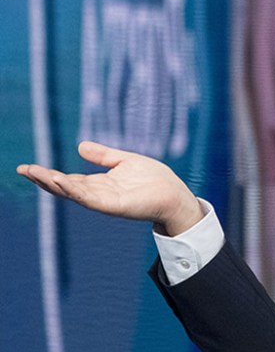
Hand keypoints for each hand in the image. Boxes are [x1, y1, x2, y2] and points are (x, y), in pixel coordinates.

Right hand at [16, 141, 203, 235]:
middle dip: (43, 179)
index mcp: (99, 183)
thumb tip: (80, 145)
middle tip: (23, 170)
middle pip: (65, 187)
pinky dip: (74, 190)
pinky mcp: (113, 205)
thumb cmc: (154, 180)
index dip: (48, 174)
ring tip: (36, 173)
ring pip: (73, 193)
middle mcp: (98, 194)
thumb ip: (103, 155)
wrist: (175, 194)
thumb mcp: (124, 161)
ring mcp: (104, 201)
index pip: (68, 179)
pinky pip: (89, 199)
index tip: (28, 168)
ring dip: (54, 184)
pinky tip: (61, 181)